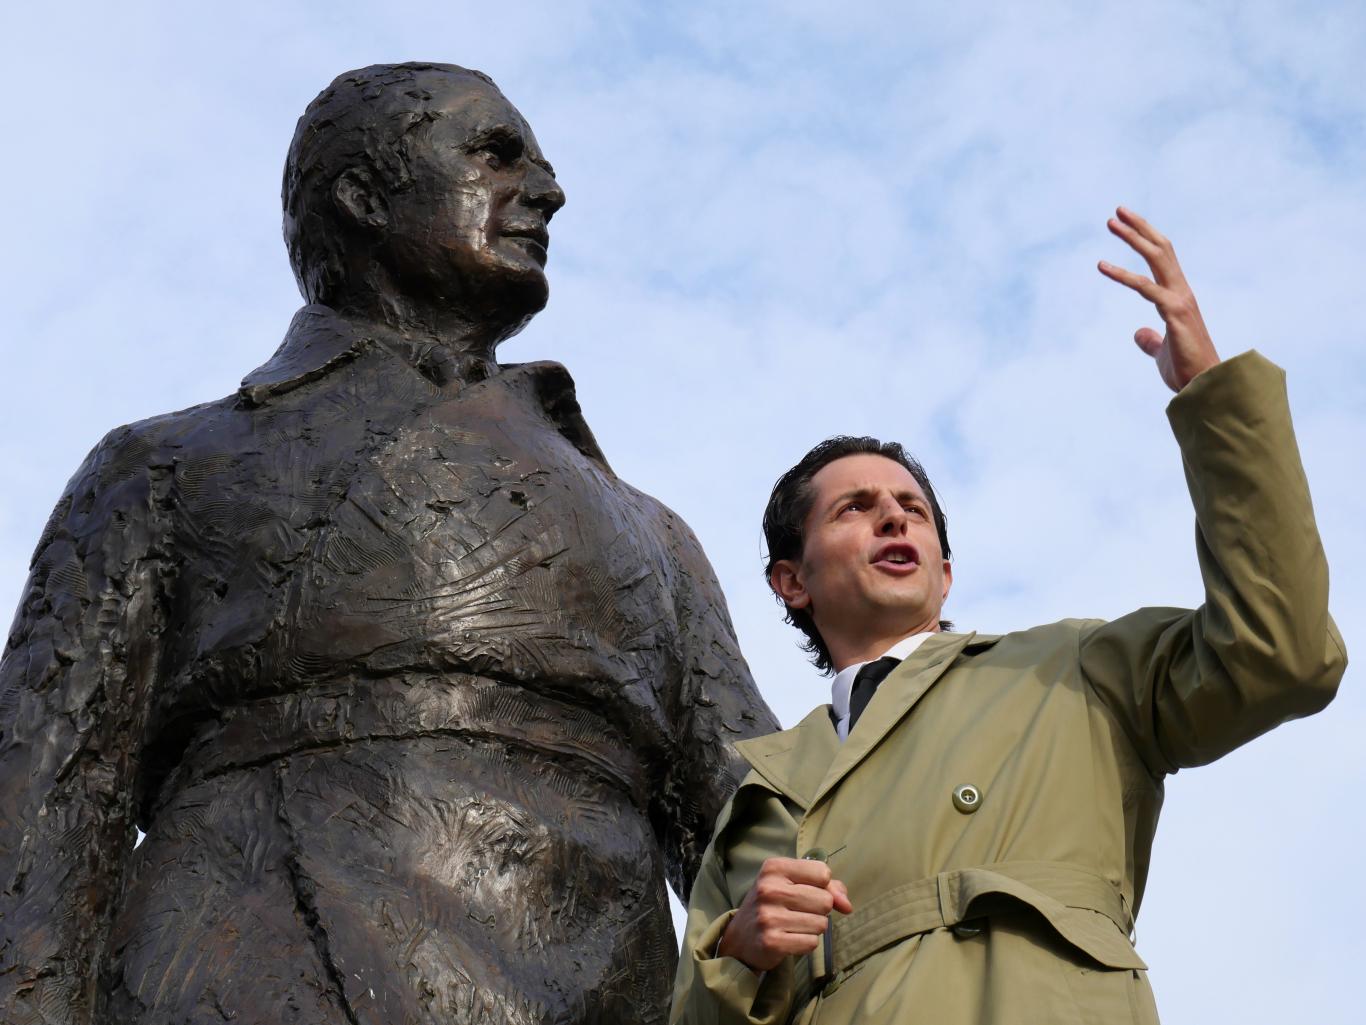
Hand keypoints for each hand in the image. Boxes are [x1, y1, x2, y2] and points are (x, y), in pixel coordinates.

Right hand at [717, 857, 852, 972]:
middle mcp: (769, 889)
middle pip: (825, 900)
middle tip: (798, 912)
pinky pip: (811, 943)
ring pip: (821, 923)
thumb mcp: (792, 884)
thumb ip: (827, 887)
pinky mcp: (772, 942)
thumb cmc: (772, 906)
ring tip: (793, 926)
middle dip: (819, 910)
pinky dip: (806, 943)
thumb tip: (847, 906)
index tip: (807, 892)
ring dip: (813, 928)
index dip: (823, 886)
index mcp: (774, 868)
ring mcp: (769, 916)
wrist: (740, 939)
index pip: (823, 872)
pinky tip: (790, 939)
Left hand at [1097, 207, 1219, 391]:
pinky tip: (1102, 266)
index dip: (1145, 239)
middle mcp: (1181, 292)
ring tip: (1111, 222)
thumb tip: (1139, 333)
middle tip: (1117, 211)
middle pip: (1160, 249)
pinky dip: (1123, 274)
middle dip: (1139, 228)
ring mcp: (1179, 300)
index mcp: (1177, 298)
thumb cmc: (1186, 370)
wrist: (1203, 387)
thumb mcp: (1161, 352)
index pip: (1162, 260)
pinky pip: (1145, 287)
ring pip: (1156, 258)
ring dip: (1133, 237)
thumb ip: (1151, 340)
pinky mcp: (1175, 313)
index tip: (1125, 224)